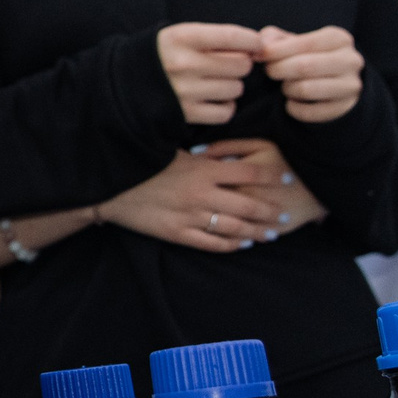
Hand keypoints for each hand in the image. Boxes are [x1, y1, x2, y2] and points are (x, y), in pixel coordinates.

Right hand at [98, 142, 324, 252]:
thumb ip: (206, 159)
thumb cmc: (144, 163)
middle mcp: (202, 194)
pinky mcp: (177, 233)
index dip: (271, 175)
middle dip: (270, 211)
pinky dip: (230, 245)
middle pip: (248, 204)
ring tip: (270, 233)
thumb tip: (234, 159)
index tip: (286, 178)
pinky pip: (211, 243)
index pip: (249, 171)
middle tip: (285, 215)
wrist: (111, 186)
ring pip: (234, 227)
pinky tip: (242, 244)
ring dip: (256, 231)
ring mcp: (190, 216)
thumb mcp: (177, 153)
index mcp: (203, 170)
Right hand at [157, 23, 264, 125]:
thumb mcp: (180, 35)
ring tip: (216, 83)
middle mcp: (185, 64)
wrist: (123, 84)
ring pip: (235, 88)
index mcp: (183, 37)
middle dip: (240, 65)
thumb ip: (216, 38)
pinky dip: (225, 107)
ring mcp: (186, 91)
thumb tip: (259, 45)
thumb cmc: (162, 56)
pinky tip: (214, 100)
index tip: (256, 45)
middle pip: (240, 65)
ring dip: (232, 86)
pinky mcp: (186, 114)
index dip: (253, 41)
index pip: (233, 36)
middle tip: (228, 66)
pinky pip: (225, 112)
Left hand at [258, 25, 364, 122]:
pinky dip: (293, 108)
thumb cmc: (309, 57)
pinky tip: (291, 102)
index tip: (258, 56)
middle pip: (304, 67)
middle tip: (269, 72)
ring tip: (285, 86)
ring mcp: (350, 86)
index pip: (304, 43)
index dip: (276, 50)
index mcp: (339, 38)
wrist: (337, 82)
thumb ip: (275, 38)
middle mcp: (350, 60)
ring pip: (306, 90)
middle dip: (278, 69)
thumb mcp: (295, 42)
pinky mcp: (344, 108)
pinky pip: (309, 112)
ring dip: (287, 89)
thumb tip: (261, 43)